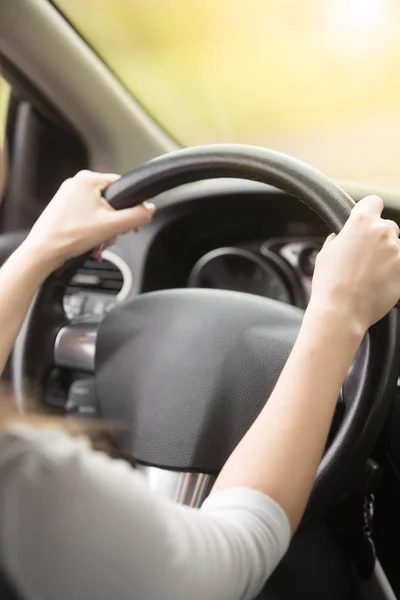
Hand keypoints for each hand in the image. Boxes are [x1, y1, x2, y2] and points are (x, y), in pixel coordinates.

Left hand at [24, 170, 154, 267]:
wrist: (43, 253)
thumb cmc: (68, 236)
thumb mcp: (112, 226)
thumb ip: (136, 216)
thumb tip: (149, 210)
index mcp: (87, 179)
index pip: (122, 186)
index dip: (132, 206)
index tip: (133, 223)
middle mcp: (76, 184)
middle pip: (112, 202)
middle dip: (115, 224)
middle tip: (111, 235)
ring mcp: (68, 197)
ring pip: (100, 213)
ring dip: (105, 231)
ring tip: (98, 243)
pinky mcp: (64, 211)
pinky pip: (88, 219)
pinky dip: (93, 232)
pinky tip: (91, 244)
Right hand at [310, 195, 399, 332]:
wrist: (341, 311)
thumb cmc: (330, 283)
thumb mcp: (326, 253)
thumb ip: (339, 238)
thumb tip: (342, 237)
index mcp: (361, 222)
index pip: (374, 202)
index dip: (369, 210)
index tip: (367, 220)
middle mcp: (383, 232)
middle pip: (388, 226)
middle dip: (379, 238)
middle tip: (365, 257)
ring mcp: (398, 251)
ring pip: (396, 248)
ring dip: (388, 256)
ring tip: (371, 275)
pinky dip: (393, 272)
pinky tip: (379, 283)